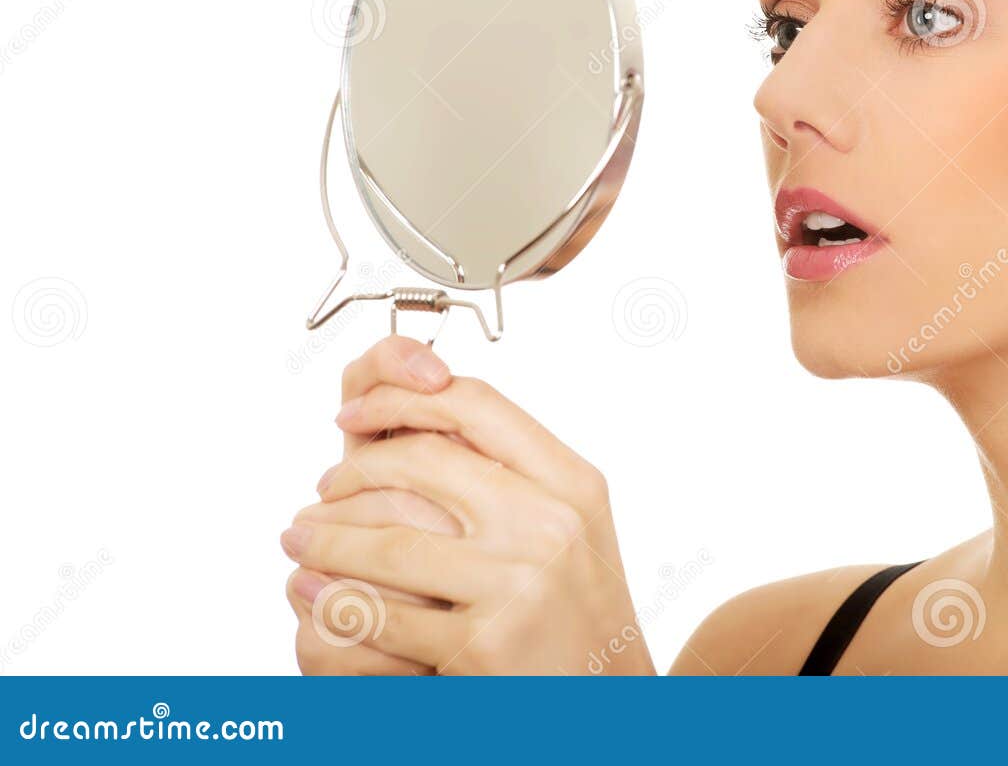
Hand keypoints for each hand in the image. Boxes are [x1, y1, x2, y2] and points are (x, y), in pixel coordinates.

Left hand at [281, 337, 652, 674]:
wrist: (610, 706)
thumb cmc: (583, 615)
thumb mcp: (573, 527)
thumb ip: (517, 475)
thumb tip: (427, 420)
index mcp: (573, 482)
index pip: (477, 405)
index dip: (402, 398)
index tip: (353, 410)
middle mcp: (549, 523)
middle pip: (422, 462)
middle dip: (352, 472)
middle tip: (322, 488)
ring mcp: (517, 583)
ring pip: (389, 541)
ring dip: (327, 538)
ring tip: (300, 539)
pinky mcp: (482, 644)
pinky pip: (385, 615)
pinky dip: (336, 602)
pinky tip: (317, 595)